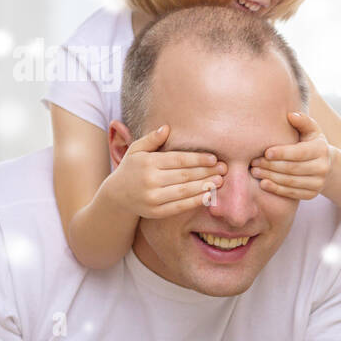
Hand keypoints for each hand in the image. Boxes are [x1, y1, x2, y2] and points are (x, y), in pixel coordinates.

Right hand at [104, 124, 226, 217]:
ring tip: (219, 181)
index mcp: (147, 162)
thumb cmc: (131, 168)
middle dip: (206, 171)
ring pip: (184, 191)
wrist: (116, 196)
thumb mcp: (136, 150)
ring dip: (204, 186)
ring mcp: (152, 198)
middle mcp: (150, 180)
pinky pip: (179, 206)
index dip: (197, 159)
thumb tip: (166, 128)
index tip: (214, 158)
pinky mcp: (155, 212)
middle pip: (184, 175)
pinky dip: (195, 201)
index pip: (178, 160)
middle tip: (224, 168)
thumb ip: (151, 139)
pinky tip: (208, 196)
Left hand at [249, 112, 334, 200]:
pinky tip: (264, 183)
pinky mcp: (312, 194)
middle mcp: (322, 168)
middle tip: (253, 162)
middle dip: (271, 166)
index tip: (266, 152)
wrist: (327, 166)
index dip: (282, 153)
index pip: (300, 153)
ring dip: (270, 177)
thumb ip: (302, 121)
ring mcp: (318, 183)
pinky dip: (276, 189)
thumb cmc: (312, 143)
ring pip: (290, 182)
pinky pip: (292, 194)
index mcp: (321, 150)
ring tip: (254, 171)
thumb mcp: (311, 130)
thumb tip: (291, 115)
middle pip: (293, 168)